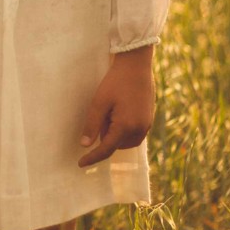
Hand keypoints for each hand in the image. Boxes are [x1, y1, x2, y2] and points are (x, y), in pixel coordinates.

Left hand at [78, 45, 155, 166]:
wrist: (136, 66)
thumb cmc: (116, 82)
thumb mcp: (99, 102)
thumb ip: (92, 125)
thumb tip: (85, 145)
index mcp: (126, 126)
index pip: (106, 149)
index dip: (92, 157)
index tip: (80, 164)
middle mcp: (139, 130)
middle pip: (115, 145)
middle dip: (105, 134)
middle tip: (103, 112)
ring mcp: (146, 125)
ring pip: (124, 141)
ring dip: (114, 132)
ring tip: (111, 110)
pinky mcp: (149, 120)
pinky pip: (133, 134)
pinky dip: (123, 128)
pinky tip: (119, 110)